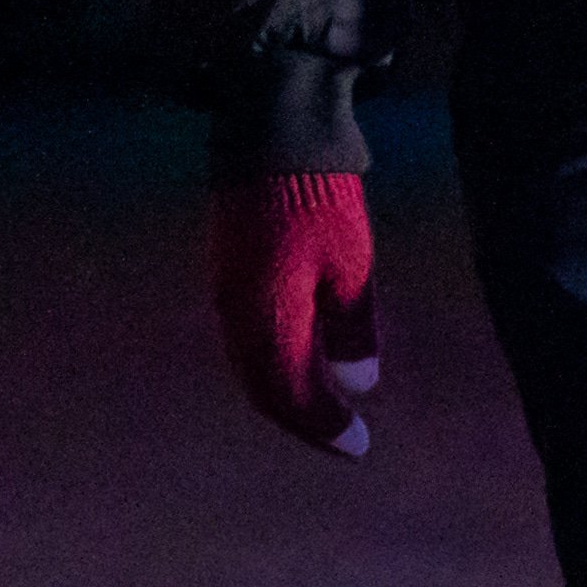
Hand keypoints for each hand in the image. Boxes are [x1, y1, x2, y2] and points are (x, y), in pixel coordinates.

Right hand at [210, 172, 384, 456]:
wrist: (270, 138)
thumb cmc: (319, 200)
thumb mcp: (350, 266)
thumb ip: (350, 329)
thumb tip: (359, 385)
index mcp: (266, 320)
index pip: (290, 395)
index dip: (323, 427)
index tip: (359, 449)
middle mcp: (236, 318)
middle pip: (265, 389)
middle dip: (305, 419)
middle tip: (345, 440)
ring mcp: (227, 296)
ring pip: (253, 367)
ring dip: (287, 395)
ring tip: (326, 411)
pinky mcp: (229, 277)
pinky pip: (248, 342)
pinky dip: (275, 366)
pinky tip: (303, 365)